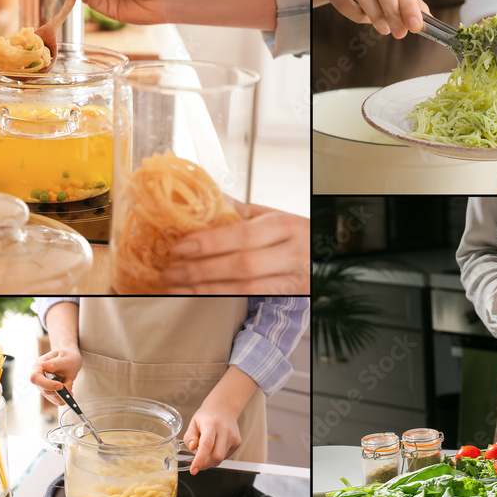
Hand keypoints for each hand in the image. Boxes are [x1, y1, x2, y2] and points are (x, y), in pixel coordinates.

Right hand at [31, 346, 82, 404]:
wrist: (71, 358)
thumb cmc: (68, 356)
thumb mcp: (65, 357)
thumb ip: (56, 363)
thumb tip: (43, 365)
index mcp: (39, 365)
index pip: (36, 378)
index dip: (47, 384)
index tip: (60, 386)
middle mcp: (40, 377)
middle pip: (44, 390)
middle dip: (59, 390)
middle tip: (70, 382)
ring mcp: (44, 385)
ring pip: (50, 396)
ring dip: (63, 393)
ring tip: (70, 382)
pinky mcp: (49, 391)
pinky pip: (54, 399)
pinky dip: (63, 398)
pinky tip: (69, 392)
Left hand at [164, 202, 309, 293]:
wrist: (326, 253)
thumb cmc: (294, 232)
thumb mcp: (272, 214)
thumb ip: (239, 210)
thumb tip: (204, 197)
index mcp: (284, 225)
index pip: (243, 235)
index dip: (210, 243)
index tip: (180, 246)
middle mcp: (292, 252)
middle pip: (242, 265)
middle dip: (201, 270)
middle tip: (171, 270)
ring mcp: (293, 277)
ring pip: (245, 287)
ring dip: (205, 287)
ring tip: (176, 284)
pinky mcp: (289, 294)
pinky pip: (250, 298)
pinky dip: (218, 296)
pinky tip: (196, 293)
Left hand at [183, 405, 241, 474]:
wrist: (224, 407)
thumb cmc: (207, 416)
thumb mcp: (193, 422)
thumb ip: (189, 436)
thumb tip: (192, 447)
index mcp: (211, 424)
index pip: (206, 445)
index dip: (199, 460)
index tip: (193, 470)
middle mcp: (224, 430)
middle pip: (216, 456)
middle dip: (205, 465)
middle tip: (198, 463)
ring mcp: (233, 436)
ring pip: (221, 458)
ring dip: (211, 461)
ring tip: (207, 451)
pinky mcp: (237, 442)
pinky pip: (226, 456)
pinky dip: (218, 456)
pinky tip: (215, 447)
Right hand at [312, 0, 428, 37]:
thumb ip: (409, 0)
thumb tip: (426, 22)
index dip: (409, 4)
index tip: (415, 25)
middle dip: (393, 11)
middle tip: (400, 32)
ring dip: (376, 15)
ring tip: (384, 29)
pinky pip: (343, 0)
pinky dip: (356, 15)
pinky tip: (365, 19)